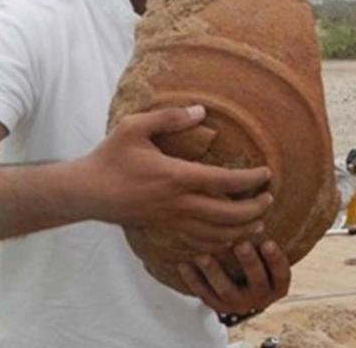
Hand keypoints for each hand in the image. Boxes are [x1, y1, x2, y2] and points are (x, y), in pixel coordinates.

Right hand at [71, 105, 272, 250]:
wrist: (86, 192)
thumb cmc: (111, 157)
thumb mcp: (135, 127)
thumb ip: (170, 117)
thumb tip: (200, 110)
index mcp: (176, 176)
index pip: (224, 182)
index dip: (251, 180)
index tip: (267, 174)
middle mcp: (178, 203)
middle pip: (228, 215)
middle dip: (254, 210)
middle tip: (269, 199)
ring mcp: (171, 221)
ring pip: (217, 235)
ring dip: (242, 230)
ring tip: (258, 221)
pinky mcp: (164, 231)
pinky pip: (199, 244)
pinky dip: (220, 243)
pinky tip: (230, 237)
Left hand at [177, 240, 290, 313]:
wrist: (242, 285)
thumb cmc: (258, 255)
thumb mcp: (267, 249)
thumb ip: (265, 232)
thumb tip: (267, 195)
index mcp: (277, 285)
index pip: (282, 274)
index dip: (276, 260)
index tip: (268, 242)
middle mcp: (260, 297)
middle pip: (257, 281)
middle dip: (249, 262)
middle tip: (241, 244)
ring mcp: (239, 304)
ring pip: (227, 291)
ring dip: (215, 273)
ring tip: (204, 256)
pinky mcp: (218, 306)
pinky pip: (205, 296)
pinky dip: (193, 280)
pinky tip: (184, 265)